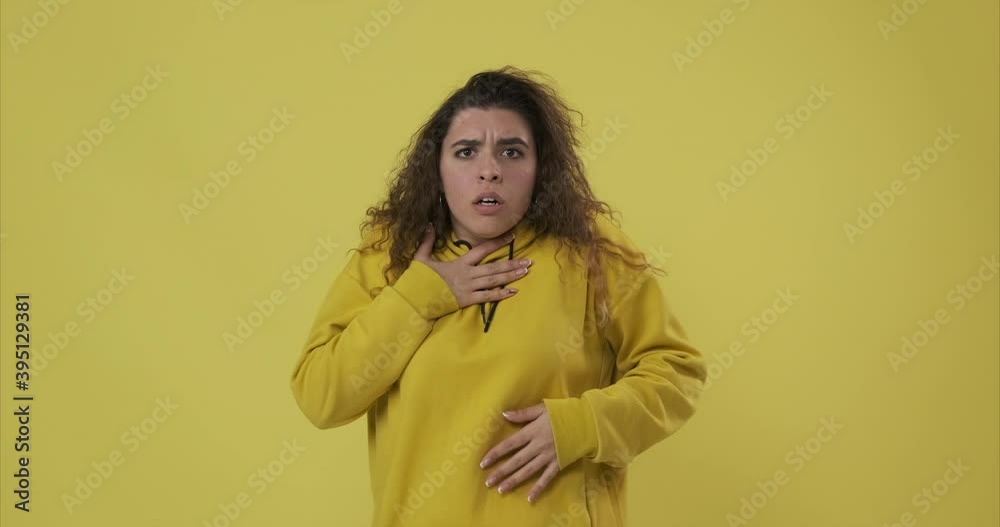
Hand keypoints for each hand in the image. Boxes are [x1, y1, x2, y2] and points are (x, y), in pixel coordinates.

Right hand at [413, 225, 531, 308]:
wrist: (415, 298)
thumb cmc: (419, 279)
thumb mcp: (421, 257)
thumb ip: (428, 241)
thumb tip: (429, 225)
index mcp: (460, 263)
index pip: (482, 249)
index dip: (498, 242)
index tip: (512, 236)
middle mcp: (468, 274)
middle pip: (494, 267)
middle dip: (512, 263)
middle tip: (529, 261)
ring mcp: (469, 288)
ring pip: (494, 281)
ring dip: (511, 276)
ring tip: (525, 272)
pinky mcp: (468, 300)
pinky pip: (488, 297)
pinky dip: (501, 294)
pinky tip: (514, 291)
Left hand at [479, 403, 560, 502]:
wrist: (586, 422)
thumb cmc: (563, 413)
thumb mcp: (542, 408)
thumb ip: (523, 414)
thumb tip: (504, 414)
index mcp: (532, 432)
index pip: (510, 444)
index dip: (496, 453)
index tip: (483, 463)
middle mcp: (538, 446)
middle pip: (516, 461)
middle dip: (501, 472)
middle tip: (488, 482)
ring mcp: (548, 457)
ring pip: (528, 471)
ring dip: (514, 481)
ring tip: (501, 489)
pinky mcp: (558, 464)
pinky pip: (546, 478)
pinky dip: (538, 488)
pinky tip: (529, 498)